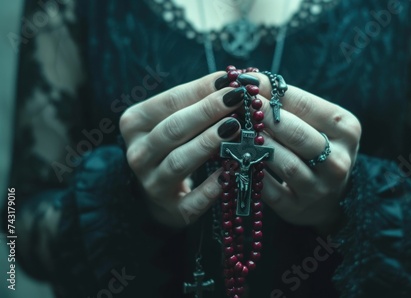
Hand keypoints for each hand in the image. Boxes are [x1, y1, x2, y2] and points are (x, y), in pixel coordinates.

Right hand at [119, 72, 257, 227]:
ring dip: (208, 143)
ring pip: (179, 161)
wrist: (157, 192)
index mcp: (135, 123)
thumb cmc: (173, 145)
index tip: (229, 79)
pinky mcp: (171, 211)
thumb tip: (234, 80)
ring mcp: (152, 184)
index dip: (201, 89)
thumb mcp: (175, 119)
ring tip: (235, 127)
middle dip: (207, 111)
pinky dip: (210, 189)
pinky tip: (229, 174)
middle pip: (173, 129)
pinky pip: (192, 201)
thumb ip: (197, 101)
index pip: (170, 101)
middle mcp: (138, 154)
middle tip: (237, 99)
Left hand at [242, 73, 361, 234]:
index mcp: (346, 130)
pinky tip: (236, 158)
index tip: (245, 80)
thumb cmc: (317, 148)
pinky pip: (269, 189)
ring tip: (235, 129)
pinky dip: (251, 172)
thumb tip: (251, 80)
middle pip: (297, 134)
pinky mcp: (297, 209)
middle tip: (238, 103)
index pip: (306, 105)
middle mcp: (338, 160)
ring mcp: (319, 188)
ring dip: (256, 144)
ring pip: (284, 163)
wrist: (329, 195)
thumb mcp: (316, 124)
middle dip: (263, 116)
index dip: (272, 91)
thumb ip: (291, 105)